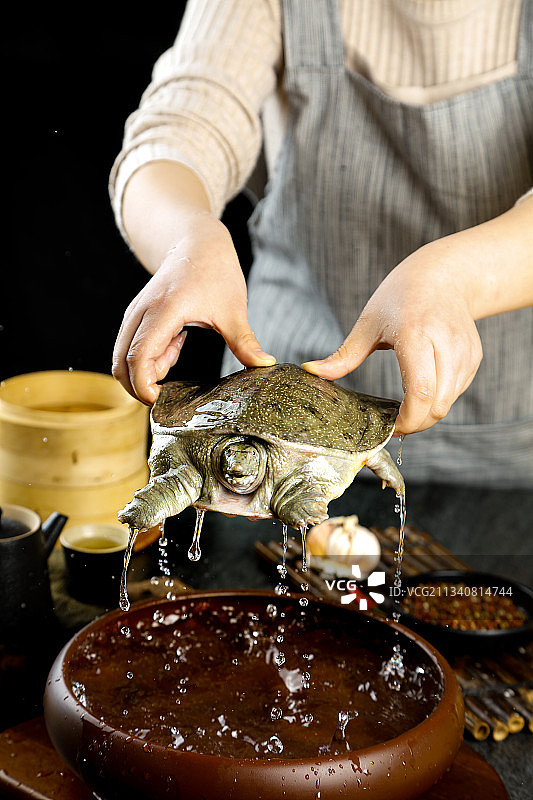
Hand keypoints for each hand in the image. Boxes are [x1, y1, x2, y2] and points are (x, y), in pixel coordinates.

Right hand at [112, 214, 274, 403]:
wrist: (197, 241)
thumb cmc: (215, 271)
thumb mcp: (233, 308)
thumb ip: (244, 341)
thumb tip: (264, 365)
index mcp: (164, 310)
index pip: (138, 357)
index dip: (143, 386)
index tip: (161, 400)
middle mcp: (142, 312)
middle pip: (121, 362)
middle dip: (138, 386)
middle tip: (167, 394)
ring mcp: (136, 313)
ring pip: (123, 355)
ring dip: (146, 370)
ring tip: (177, 354)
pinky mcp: (137, 315)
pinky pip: (132, 346)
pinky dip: (149, 357)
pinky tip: (175, 345)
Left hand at [303, 235, 483, 434]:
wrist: (444, 276)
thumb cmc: (400, 297)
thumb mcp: (368, 323)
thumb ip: (343, 355)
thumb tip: (310, 371)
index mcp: (416, 335)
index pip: (420, 392)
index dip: (407, 419)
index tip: (389, 427)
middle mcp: (445, 344)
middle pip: (437, 405)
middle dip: (416, 424)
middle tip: (394, 425)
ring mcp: (465, 352)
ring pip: (448, 402)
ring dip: (427, 413)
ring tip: (406, 407)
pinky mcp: (474, 357)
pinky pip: (457, 392)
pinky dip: (439, 399)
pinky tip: (423, 389)